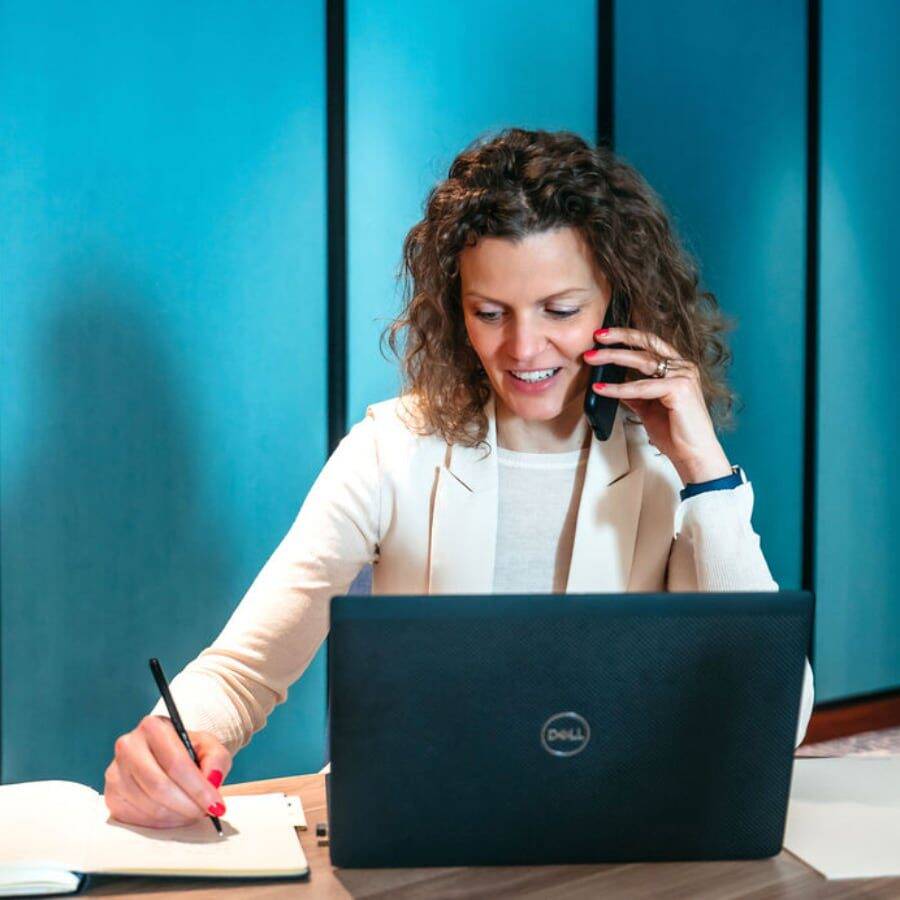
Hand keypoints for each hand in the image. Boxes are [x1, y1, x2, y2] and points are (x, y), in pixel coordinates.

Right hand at [104, 715, 231, 828]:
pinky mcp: (111, 795)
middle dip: (187, 805)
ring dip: (176, 816)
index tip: (215, 805)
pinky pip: (136, 818)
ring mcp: (115, 772)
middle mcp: (128, 746)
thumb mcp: (209, 747)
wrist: (166, 755)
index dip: (198, 788)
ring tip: (192, 812)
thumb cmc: (188, 751)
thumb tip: (212, 781)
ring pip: (148, 805)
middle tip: (205, 813)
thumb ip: (217, 760)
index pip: (176, 763)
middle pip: (159, 786)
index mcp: (153, 727)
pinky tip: (174, 815)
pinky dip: (160, 823)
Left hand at [584, 327, 732, 484]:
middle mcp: (684, 367)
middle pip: (647, 344)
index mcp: (679, 367)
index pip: (651, 343)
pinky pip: (641, 387)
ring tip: (592, 359)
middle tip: (597, 337)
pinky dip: (618, 388)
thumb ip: (635, 393)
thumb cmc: (675, 433)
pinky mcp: (680, 389)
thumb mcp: (648, 407)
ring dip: (613, 358)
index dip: (627, 336)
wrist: (693, 455)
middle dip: (619, 338)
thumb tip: (614, 383)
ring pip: (642, 361)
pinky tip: (602, 388)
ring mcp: (684, 376)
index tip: (605, 335)